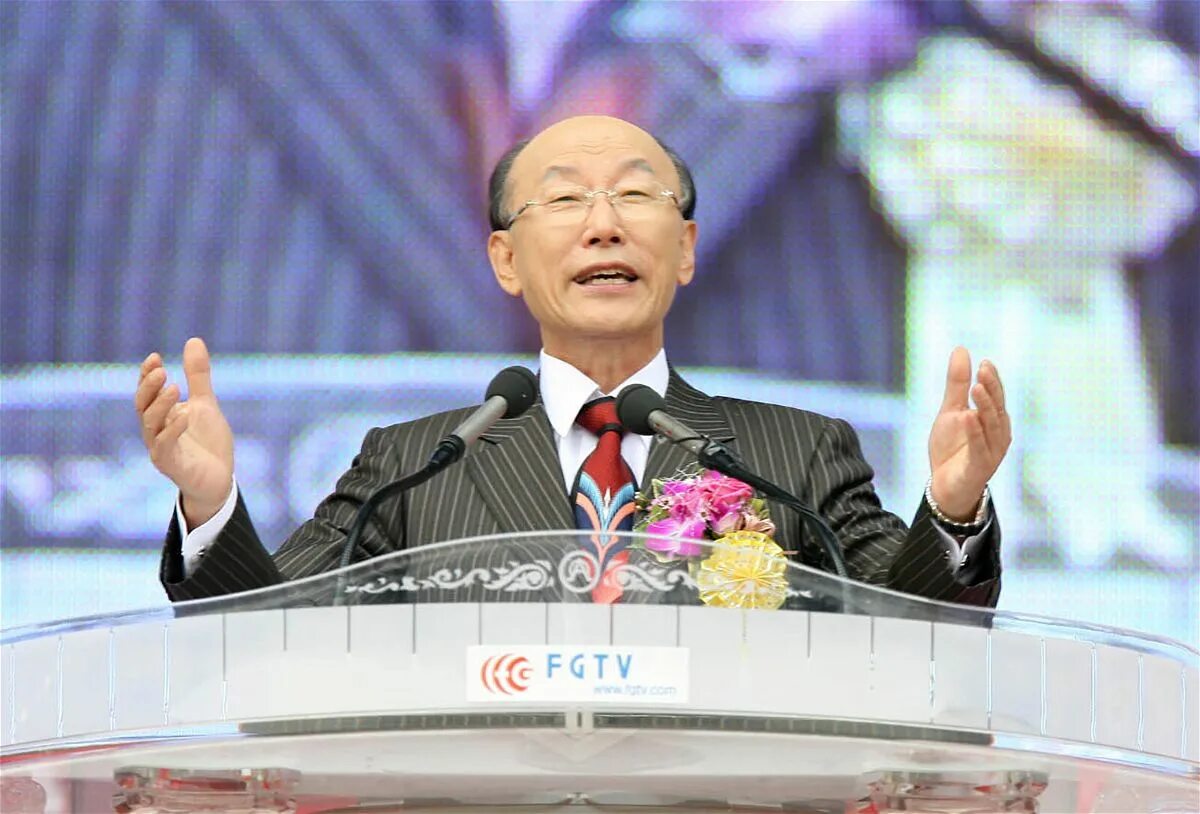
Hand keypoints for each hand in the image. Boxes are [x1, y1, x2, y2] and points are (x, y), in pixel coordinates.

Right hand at [135, 337, 234, 527]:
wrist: (219, 479)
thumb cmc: (207, 443)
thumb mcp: (205, 403)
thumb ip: (198, 376)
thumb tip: (194, 340)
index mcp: (161, 416)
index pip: (147, 393)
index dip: (146, 375)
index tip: (154, 357)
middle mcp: (155, 431)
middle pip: (142, 406)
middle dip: (147, 388)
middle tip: (159, 370)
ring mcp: (161, 449)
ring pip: (150, 425)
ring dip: (159, 406)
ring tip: (173, 387)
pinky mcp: (171, 465)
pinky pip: (165, 446)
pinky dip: (172, 429)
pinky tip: (183, 415)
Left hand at [927, 347, 1010, 521]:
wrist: (945, 486)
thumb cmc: (952, 448)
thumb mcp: (951, 411)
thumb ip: (956, 384)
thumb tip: (961, 349)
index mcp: (993, 420)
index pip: (996, 397)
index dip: (993, 380)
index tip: (985, 362)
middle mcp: (998, 435)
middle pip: (997, 408)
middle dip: (992, 389)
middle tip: (983, 370)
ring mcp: (991, 452)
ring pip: (992, 427)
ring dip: (985, 407)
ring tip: (976, 388)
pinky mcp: (979, 467)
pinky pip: (979, 448)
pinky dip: (975, 432)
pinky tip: (968, 417)